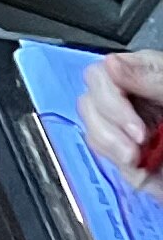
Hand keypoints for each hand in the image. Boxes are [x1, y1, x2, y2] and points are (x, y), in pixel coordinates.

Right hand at [84, 50, 162, 200]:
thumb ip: (152, 76)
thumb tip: (112, 65)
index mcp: (145, 77)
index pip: (100, 76)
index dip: (110, 101)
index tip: (136, 127)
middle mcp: (134, 103)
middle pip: (87, 105)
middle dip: (108, 131)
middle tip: (137, 148)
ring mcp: (131, 133)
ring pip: (92, 135)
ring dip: (115, 152)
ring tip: (142, 161)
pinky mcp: (135, 163)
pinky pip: (110, 164)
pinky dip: (128, 173)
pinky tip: (148, 174)